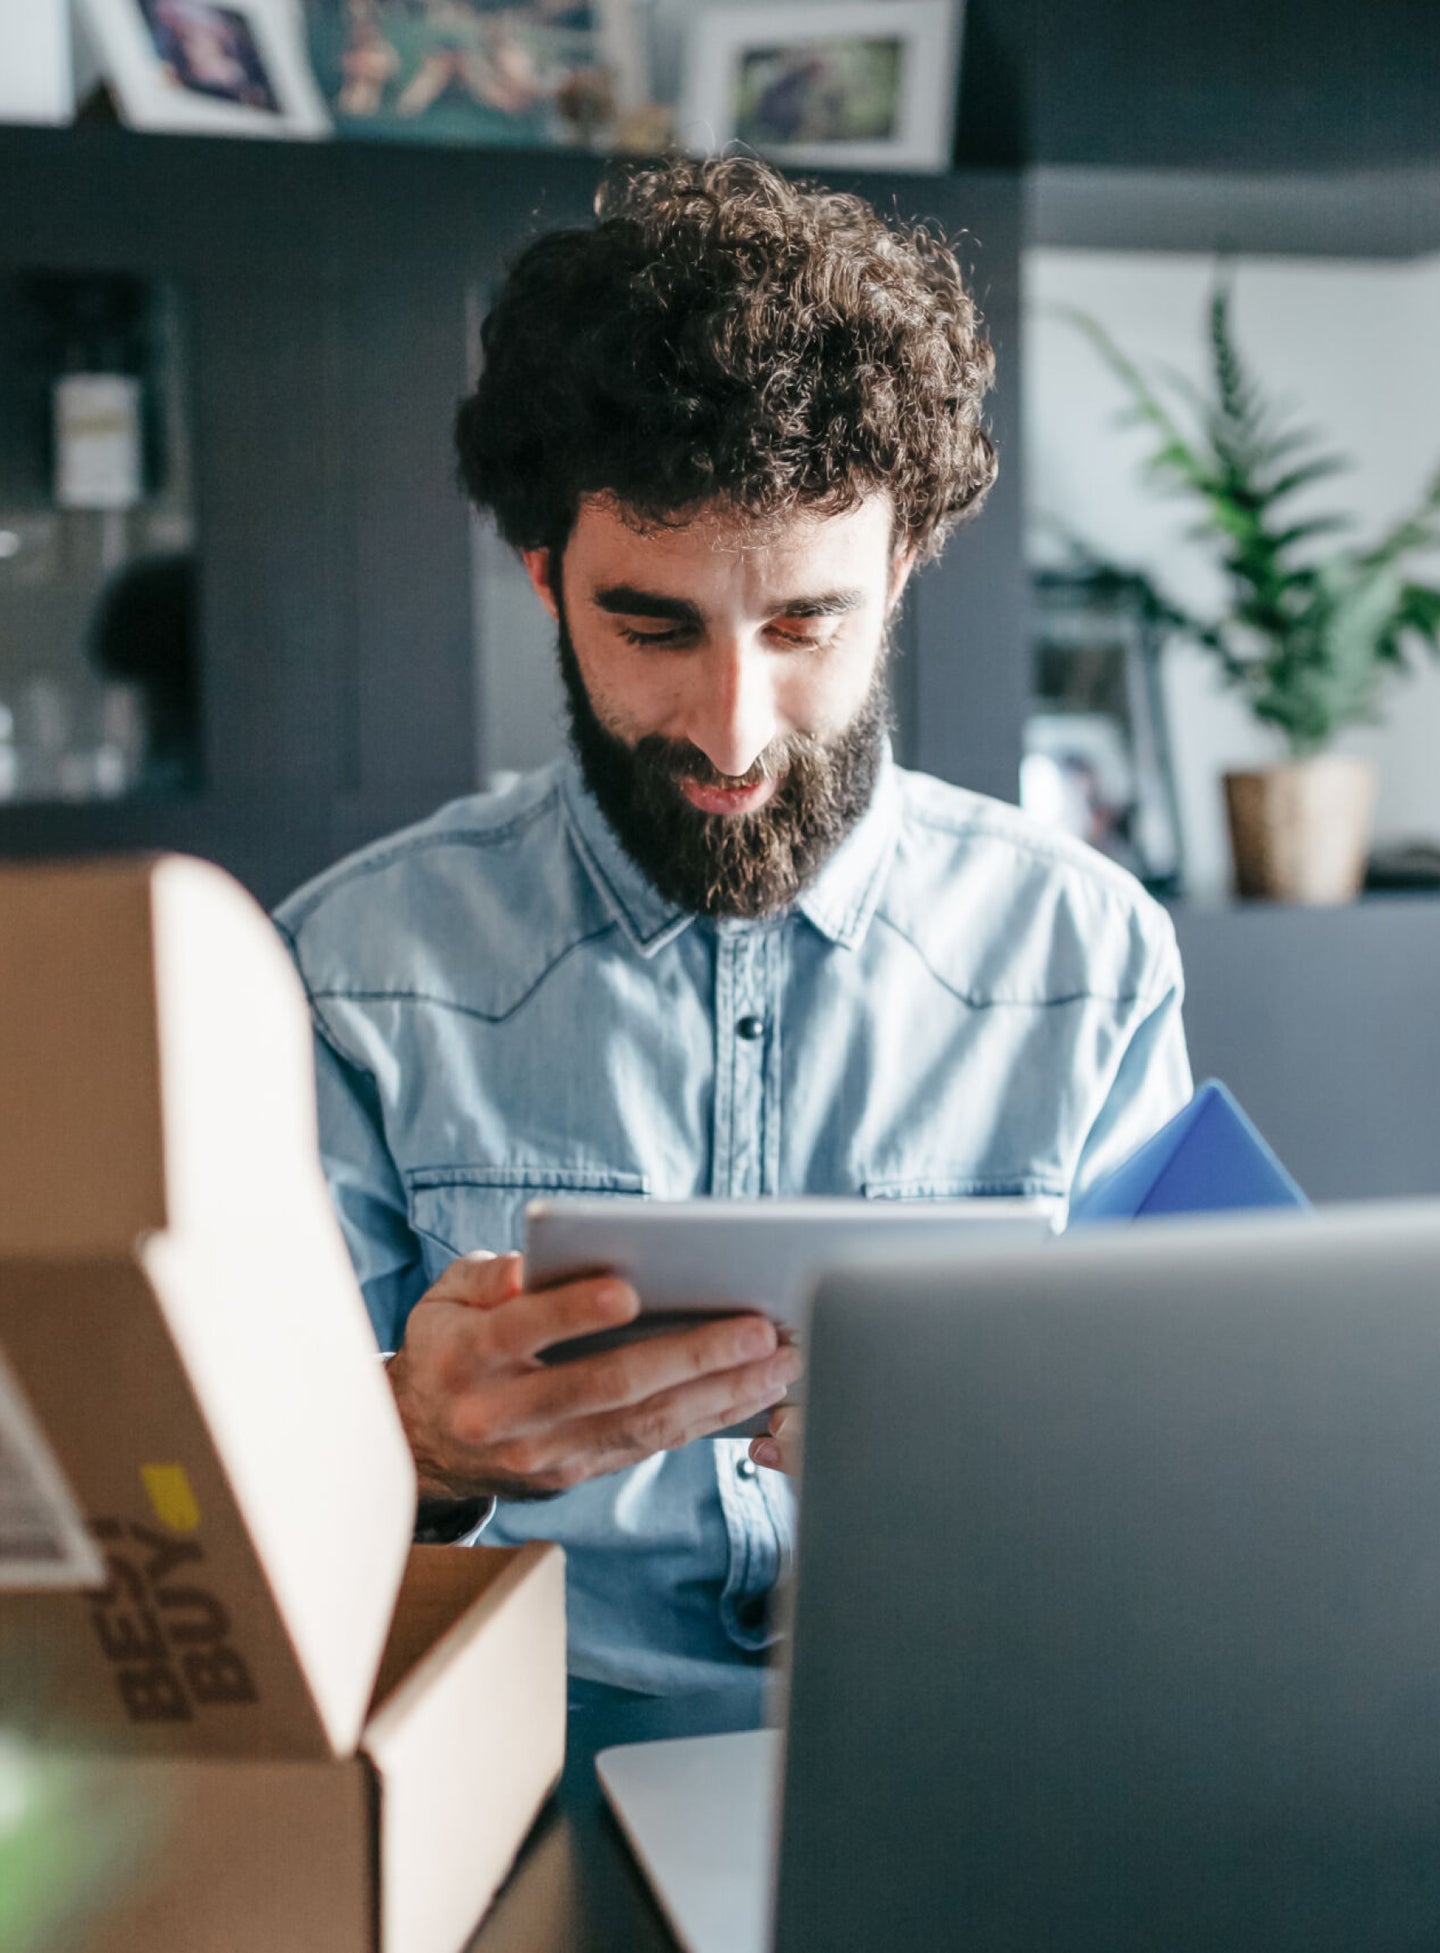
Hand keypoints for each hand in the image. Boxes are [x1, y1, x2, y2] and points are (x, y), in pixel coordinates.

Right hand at [387, 1251, 801, 1500]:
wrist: (419, 1439)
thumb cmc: (448, 1343)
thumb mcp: (446, 1297)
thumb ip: (488, 1277)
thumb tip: (529, 1269)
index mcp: (469, 1357)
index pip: (524, 1330)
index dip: (573, 1313)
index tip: (629, 1291)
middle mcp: (504, 1414)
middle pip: (605, 1384)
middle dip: (690, 1354)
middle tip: (758, 1329)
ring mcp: (542, 1455)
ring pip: (640, 1423)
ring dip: (720, 1391)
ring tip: (780, 1360)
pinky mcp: (572, 1475)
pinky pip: (648, 1444)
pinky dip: (705, 1418)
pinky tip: (752, 1391)